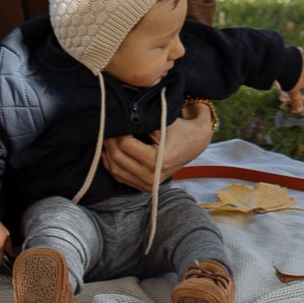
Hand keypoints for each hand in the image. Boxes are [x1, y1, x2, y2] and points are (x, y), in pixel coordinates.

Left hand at [99, 99, 215, 191]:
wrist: (195, 143)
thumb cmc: (181, 129)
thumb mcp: (164, 120)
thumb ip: (142, 120)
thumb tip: (119, 116)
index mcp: (157, 161)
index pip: (125, 145)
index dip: (118, 131)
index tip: (119, 120)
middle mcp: (151, 177)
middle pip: (117, 159)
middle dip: (110, 140)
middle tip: (109, 126)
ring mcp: (147, 184)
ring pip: (114, 169)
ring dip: (108, 152)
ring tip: (109, 136)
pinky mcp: (143, 187)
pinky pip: (119, 176)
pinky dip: (111, 163)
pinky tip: (110, 150)